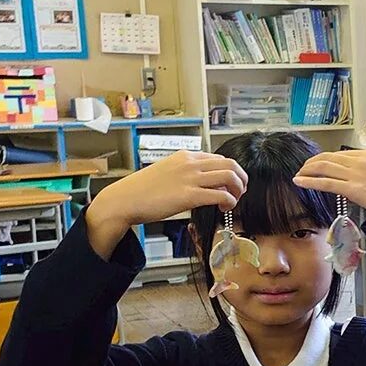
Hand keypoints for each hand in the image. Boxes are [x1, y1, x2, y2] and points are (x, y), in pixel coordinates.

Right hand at [87, 151, 245, 258]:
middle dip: (241, 179)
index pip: (220, 158)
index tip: (230, 185)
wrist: (124, 200)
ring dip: (238, 190)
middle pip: (231, 164)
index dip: (230, 172)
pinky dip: (229, 202)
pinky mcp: (189, 195)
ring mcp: (190, 178)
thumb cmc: (143, 190)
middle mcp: (190, 163)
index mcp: (185, 156)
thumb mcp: (168, 173)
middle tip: (239, 193)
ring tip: (232, 202)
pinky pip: (221, 195)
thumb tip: (208, 184)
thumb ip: (188, 174)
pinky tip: (223, 209)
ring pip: (230, 176)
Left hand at [292, 149, 365, 221]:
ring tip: (299, 176)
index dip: (323, 159)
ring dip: (307, 171)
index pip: (339, 154)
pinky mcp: (354, 189)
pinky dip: (310, 181)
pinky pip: (326, 183)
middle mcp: (360, 161)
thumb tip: (353, 180)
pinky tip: (300, 182)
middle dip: (311, 163)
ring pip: (323, 167)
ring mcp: (356, 174)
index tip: (316, 165)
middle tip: (303, 169)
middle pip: (327, 158)